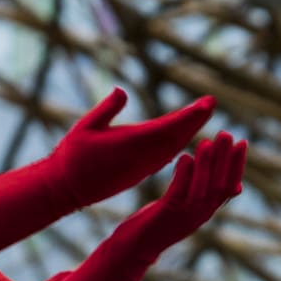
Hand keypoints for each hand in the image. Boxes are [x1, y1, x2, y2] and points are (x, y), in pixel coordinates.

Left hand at [37, 133, 246, 280]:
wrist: (134, 249)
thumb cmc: (158, 225)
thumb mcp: (187, 209)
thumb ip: (207, 195)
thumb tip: (236, 186)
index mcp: (205, 212)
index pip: (228, 188)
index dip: (236, 166)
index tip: (241, 143)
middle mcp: (198, 215)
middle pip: (218, 186)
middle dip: (225, 160)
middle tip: (228, 134)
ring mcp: (183, 217)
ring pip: (200, 189)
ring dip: (205, 165)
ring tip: (207, 142)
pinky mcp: (165, 217)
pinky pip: (177, 194)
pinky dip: (183, 176)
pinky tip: (185, 157)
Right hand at [48, 89, 216, 211]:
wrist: (67, 189)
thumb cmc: (72, 155)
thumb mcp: (85, 127)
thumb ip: (106, 109)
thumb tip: (122, 90)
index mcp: (132, 144)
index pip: (168, 127)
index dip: (189, 115)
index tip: (207, 103)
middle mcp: (143, 157)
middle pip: (177, 136)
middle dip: (195, 119)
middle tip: (212, 103)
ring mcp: (144, 167)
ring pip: (174, 147)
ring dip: (190, 131)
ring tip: (203, 114)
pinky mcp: (141, 172)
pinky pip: (166, 156)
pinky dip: (178, 143)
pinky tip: (186, 135)